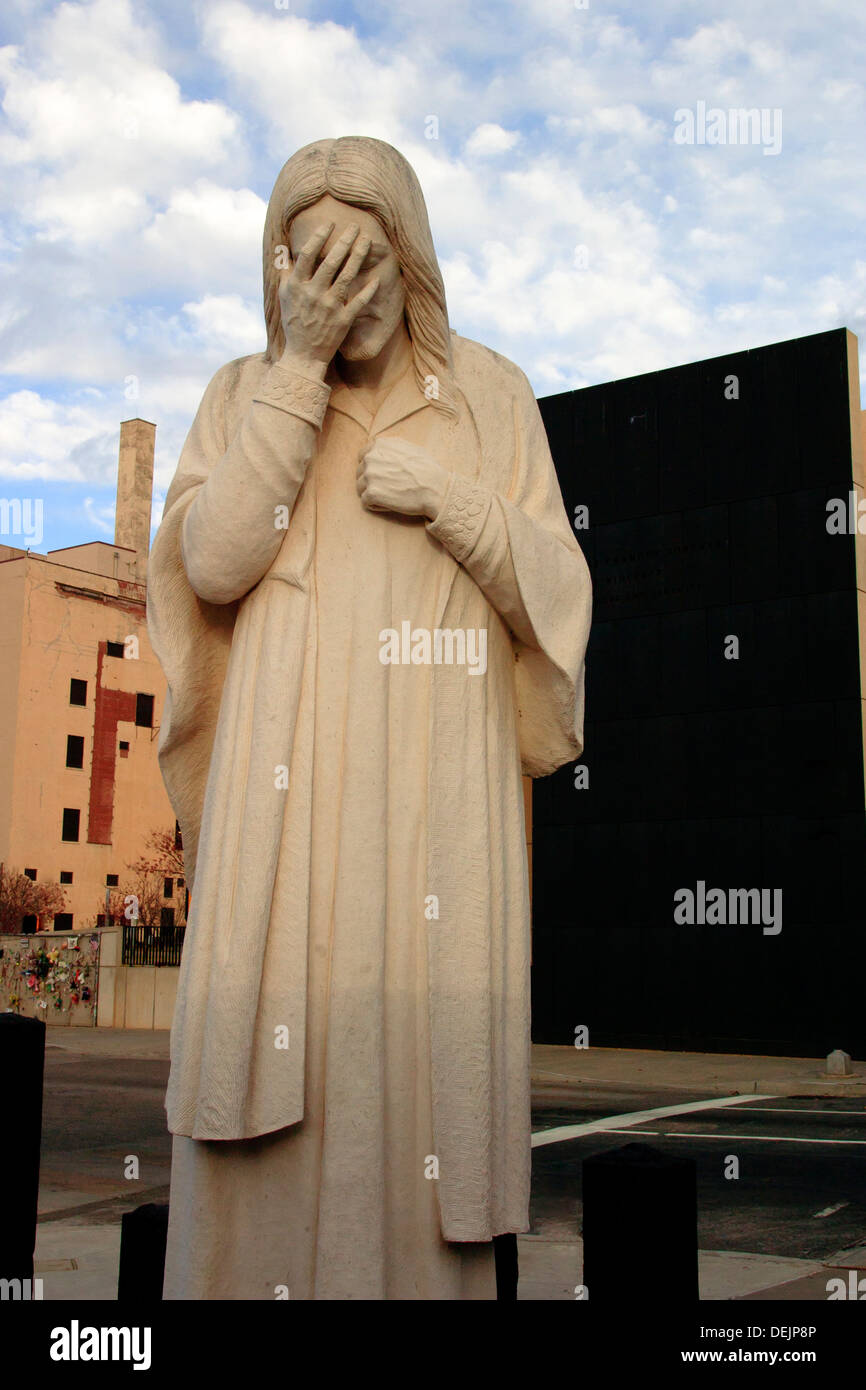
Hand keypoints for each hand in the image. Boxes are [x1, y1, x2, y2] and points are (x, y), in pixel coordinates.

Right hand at [278, 222, 378, 373]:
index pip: (309, 255)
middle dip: (344, 241)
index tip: (330, 224)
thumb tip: (284, 249)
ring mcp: (329, 307)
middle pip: (331, 262)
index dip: (320, 236)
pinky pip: (358, 302)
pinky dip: (368, 290)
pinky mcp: (342, 320)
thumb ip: (285, 272)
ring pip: (346, 277)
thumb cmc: (294, 322)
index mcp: (297, 286)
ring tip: (367, 241)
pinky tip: (376, 278)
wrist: (303, 355)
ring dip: (358, 257)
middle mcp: (313, 294)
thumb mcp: (284, 297)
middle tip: (355, 227)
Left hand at [357, 437, 450, 518]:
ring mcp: (369, 475)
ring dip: (373, 493)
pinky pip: (365, 502)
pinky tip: (391, 503)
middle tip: (390, 488)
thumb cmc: (427, 469)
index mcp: (379, 445)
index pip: (363, 456)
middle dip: (372, 481)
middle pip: (360, 473)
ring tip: (391, 495)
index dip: (372, 468)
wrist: (435, 488)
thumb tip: (379, 448)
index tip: (383, 475)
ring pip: (361, 488)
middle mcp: (370, 457)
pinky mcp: (371, 493)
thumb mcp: (409, 447)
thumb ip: (390, 447)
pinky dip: (376, 505)